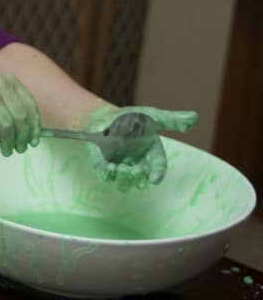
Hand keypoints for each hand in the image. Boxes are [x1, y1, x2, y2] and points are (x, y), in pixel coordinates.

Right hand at [0, 69, 40, 156]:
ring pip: (6, 126)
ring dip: (8, 143)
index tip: (34, 140)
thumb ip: (7, 105)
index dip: (34, 126)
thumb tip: (27, 133)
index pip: (29, 105)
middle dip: (22, 137)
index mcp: (7, 80)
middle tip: (19, 149)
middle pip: (20, 118)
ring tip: (6, 151)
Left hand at [83, 105, 197, 189]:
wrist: (106, 115)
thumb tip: (195, 117)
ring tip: (121, 168)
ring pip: (125, 184)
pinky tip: (109, 168)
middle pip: (141, 180)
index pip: (159, 167)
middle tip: (135, 170)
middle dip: (139, 178)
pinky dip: (108, 176)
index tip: (154, 179)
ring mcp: (122, 167)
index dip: (158, 174)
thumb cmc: (132, 117)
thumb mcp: (152, 116)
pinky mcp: (105, 167)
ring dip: (124, 180)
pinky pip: (107, 178)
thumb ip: (171, 120)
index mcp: (153, 154)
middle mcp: (138, 164)